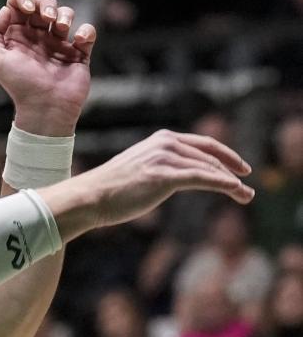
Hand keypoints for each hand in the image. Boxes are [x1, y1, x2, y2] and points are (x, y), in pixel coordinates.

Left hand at [0, 0, 95, 135]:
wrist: (45, 107)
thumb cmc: (18, 84)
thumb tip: (5, 10)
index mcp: (17, 35)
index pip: (19, 4)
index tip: (27, 9)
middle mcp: (37, 37)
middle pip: (44, 3)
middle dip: (46, 3)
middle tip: (46, 19)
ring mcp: (59, 44)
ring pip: (66, 13)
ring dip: (65, 14)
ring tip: (61, 29)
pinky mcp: (78, 53)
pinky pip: (88, 31)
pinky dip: (86, 31)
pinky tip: (78, 42)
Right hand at [51, 129, 252, 237]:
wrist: (89, 197)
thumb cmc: (110, 189)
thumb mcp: (139, 169)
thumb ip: (160, 167)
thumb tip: (176, 179)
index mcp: (160, 140)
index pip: (202, 145)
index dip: (226, 155)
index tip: (240, 168)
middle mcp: (165, 144)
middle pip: (209, 156)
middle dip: (232, 171)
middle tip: (246, 187)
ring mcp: (165, 158)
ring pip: (209, 168)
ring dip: (232, 183)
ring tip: (246, 195)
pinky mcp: (164, 176)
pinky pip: (203, 179)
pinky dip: (223, 184)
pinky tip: (236, 190)